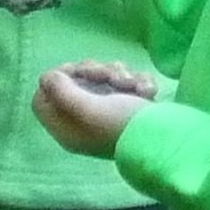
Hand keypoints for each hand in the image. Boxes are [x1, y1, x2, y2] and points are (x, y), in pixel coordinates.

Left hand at [34, 59, 155, 156]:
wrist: (166, 138)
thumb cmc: (121, 125)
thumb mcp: (86, 108)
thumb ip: (61, 91)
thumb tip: (47, 77)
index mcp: (67, 127)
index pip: (43, 98)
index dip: (55, 80)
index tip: (74, 72)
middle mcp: (84, 120)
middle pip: (75, 81)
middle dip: (95, 71)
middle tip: (109, 76)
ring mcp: (108, 112)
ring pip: (103, 77)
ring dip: (120, 74)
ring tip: (133, 86)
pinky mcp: (130, 105)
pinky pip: (126, 81)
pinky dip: (137, 81)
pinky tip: (146, 91)